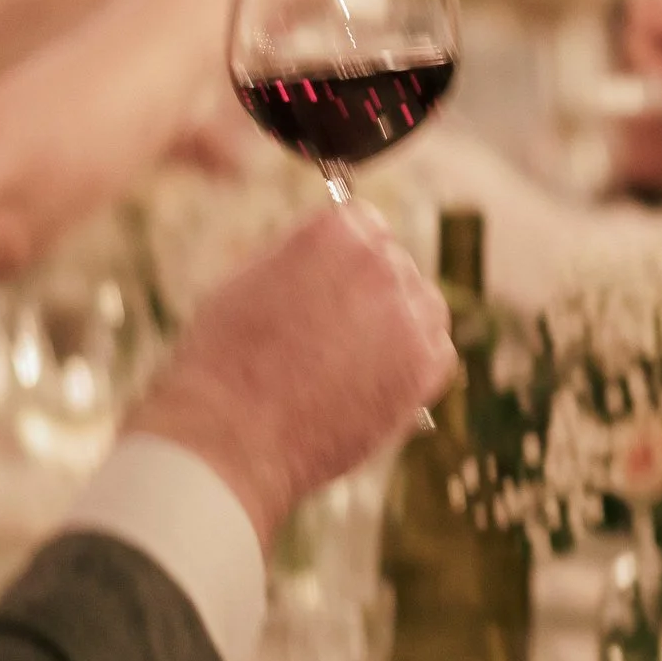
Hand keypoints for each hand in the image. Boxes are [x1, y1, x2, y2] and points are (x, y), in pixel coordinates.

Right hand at [131, 208, 455, 544]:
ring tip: (356, 358)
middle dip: (370, 292)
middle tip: (339, 330)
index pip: (364, 223)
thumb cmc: (223, 361)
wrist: (229, 438)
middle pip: (395, 265)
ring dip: (400, 324)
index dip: (345, 256)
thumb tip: (334, 255)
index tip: (333, 281)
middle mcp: (382, 264)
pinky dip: (415, 366)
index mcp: (337, 231)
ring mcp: (409, 317)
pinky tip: (378, 382)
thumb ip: (304, 256)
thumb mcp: (250, 278)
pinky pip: (438, 353)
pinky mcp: (424, 369)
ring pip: (424, 306)